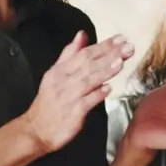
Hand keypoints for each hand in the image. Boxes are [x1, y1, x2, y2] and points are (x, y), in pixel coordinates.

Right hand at [24, 32, 131, 151]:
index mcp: (59, 70)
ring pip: (88, 81)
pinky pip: (87, 102)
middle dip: (110, 54)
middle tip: (128, 47)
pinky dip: (97, 95)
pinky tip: (109, 89)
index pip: (84, 54)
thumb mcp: (54, 74)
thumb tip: (82, 34)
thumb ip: (69, 54)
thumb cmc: (49, 102)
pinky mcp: (73, 114)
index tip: (121, 38)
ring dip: (105, 71)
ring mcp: (68, 97)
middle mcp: (63, 81)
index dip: (103, 45)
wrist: (36, 130)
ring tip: (121, 62)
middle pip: (88, 64)